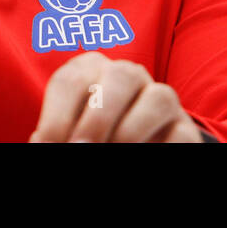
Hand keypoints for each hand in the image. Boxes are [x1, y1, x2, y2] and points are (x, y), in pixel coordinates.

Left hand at [29, 50, 203, 142]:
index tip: (46, 148)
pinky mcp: (185, 127)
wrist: (132, 139)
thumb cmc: (85, 134)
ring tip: (112, 154)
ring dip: (132, 130)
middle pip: (120, 77)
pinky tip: (140, 157)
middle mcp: (128, 75)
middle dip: (97, 118)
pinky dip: (163, 147)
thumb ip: (56, 135)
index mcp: (89, 70)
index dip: (56, 117)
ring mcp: (160, 98)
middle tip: (80, 149)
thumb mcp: (67, 131)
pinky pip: (182, 133)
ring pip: (159, 97)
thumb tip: (42, 145)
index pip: (71, 81)